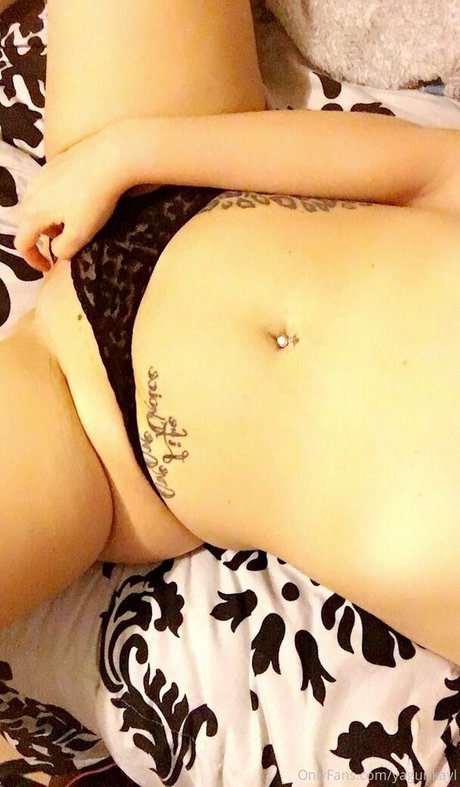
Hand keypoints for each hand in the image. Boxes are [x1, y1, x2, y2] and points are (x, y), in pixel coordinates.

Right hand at [15, 126, 127, 270]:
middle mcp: (30, 192)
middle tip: (66, 241)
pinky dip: (57, 201)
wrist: (110, 157)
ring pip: (38, 204)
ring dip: (51, 219)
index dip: (32, 260)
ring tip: (74, 220)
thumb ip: (63, 250)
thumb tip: (56, 250)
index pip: (22, 243)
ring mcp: (41, 174)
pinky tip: (78, 198)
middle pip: (28, 222)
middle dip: (44, 237)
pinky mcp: (55, 162)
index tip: (48, 267)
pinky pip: (49, 189)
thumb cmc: (94, 200)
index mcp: (33, 213)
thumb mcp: (80, 235)